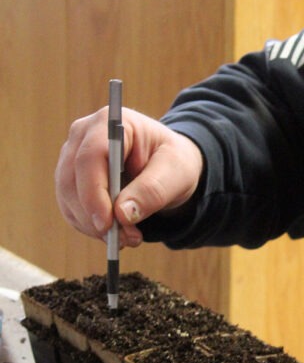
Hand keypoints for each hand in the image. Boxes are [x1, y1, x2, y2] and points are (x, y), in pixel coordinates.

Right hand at [55, 106, 203, 248]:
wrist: (168, 167)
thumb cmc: (173, 162)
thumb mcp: (175, 172)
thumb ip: (152, 190)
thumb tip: (122, 214)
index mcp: (111, 123)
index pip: (89, 156)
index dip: (93, 192)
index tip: (107, 223)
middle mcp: (83, 136)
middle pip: (72, 181)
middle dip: (96, 217)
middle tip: (126, 239)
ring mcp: (72, 158)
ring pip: (68, 199)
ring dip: (95, 226)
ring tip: (129, 237)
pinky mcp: (71, 181)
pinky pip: (72, 210)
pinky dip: (92, 227)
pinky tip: (117, 233)